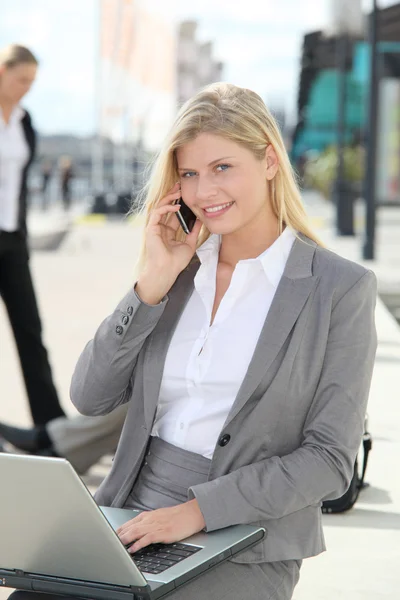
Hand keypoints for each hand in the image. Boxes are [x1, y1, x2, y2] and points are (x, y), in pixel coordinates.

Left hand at [116, 499, 205, 553]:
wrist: (192, 513)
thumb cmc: (177, 516)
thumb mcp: (160, 517)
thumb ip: (148, 522)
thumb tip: (136, 530)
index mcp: (149, 515)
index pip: (129, 523)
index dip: (119, 530)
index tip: (110, 537)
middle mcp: (150, 519)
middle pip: (130, 527)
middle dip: (118, 536)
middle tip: (109, 543)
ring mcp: (157, 525)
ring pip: (136, 532)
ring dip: (125, 539)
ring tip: (117, 546)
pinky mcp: (163, 532)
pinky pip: (148, 538)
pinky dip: (138, 544)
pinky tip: (133, 549)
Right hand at [136, 183, 201, 303]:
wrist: (167, 271)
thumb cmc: (176, 262)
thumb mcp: (189, 244)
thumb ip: (194, 232)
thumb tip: (201, 220)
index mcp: (168, 231)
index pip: (173, 213)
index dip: (178, 203)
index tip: (185, 194)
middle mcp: (160, 228)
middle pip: (165, 207)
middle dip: (172, 196)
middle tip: (180, 185)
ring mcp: (154, 228)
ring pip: (160, 207)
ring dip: (169, 198)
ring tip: (178, 191)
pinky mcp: (151, 229)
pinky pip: (157, 213)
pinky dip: (166, 208)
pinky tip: (176, 206)